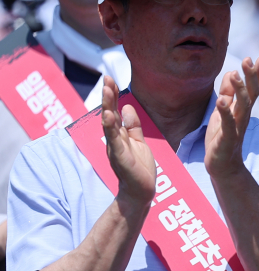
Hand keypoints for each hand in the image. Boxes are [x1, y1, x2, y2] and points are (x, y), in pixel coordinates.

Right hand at [100, 76, 155, 210]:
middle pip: (109, 113)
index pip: (115, 111)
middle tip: (106, 78)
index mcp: (120, 135)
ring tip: (106, 90)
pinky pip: (114, 140)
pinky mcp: (120, 157)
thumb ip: (133, 126)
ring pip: (109, 124)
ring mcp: (116, 147)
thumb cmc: (139, 168)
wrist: (141, 192)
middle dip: (108, 96)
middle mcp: (114, 139)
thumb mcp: (138, 142)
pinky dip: (111, 128)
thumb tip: (127, 107)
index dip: (112, 95)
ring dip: (107, 106)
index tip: (110, 79)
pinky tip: (109, 115)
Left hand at [205, 60, 258, 179]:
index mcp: (243, 110)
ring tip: (235, 74)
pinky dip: (224, 112)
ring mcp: (236, 127)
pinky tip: (221, 101)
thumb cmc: (222, 138)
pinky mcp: (227, 138)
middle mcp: (243, 117)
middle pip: (252, 94)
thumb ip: (227, 93)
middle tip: (249, 59)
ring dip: (240, 89)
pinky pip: (227, 123)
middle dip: (251, 76)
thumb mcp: (222, 111)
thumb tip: (231, 72)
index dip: (257, 74)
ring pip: (243, 106)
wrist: (223, 166)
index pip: (254, 89)